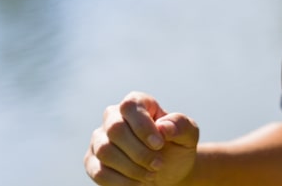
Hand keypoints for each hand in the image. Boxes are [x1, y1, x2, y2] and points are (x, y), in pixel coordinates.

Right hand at [85, 92, 199, 185]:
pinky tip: (138, 184)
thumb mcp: (188, 134)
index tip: (159, 144)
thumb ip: (180, 125)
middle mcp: (113, 117)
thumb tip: (163, 127)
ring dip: (131, 168)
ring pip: (105, 151)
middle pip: (115, 129)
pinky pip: (99, 172)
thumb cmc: (178, 146)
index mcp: (137, 103)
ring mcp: (99, 139)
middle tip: (158, 164)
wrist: (170, 170)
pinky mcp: (92, 161)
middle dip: (139, 151)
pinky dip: (120, 182)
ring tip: (151, 175)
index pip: (130, 106)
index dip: (142, 126)